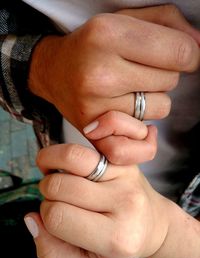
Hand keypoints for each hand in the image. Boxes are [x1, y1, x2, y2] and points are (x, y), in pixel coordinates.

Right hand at [25, 143, 170, 257]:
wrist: (153, 224)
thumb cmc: (119, 244)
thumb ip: (53, 251)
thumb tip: (31, 218)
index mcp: (116, 238)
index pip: (57, 217)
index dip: (46, 216)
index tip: (55, 217)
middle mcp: (125, 204)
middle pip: (59, 186)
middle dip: (48, 192)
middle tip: (58, 199)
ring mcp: (126, 176)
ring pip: (71, 157)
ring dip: (51, 164)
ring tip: (54, 173)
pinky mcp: (124, 160)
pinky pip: (85, 147)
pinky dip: (66, 154)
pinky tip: (68, 166)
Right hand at [28, 4, 199, 163]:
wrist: (54, 71)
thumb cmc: (91, 45)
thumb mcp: (124, 18)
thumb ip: (167, 23)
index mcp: (108, 35)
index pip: (179, 53)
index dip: (190, 55)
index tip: (182, 56)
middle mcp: (100, 74)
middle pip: (170, 81)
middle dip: (164, 75)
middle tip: (140, 70)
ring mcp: (96, 106)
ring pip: (161, 108)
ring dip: (153, 99)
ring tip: (129, 90)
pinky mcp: (94, 131)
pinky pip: (141, 141)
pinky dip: (145, 130)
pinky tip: (133, 119)